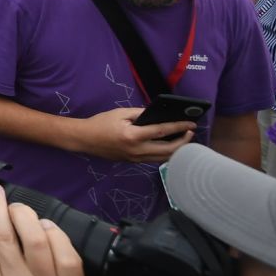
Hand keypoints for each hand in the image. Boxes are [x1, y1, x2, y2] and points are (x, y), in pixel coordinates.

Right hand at [77, 106, 195, 162]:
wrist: (84, 139)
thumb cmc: (100, 123)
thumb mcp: (120, 113)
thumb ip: (140, 113)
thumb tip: (157, 115)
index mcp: (133, 135)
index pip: (162, 131)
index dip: (179, 127)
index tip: (191, 124)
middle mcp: (137, 150)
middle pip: (168, 150)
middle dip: (183, 141)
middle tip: (190, 133)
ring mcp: (136, 158)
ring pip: (164, 158)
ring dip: (177, 150)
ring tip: (184, 140)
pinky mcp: (133, 162)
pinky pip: (155, 159)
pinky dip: (166, 153)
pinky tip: (169, 146)